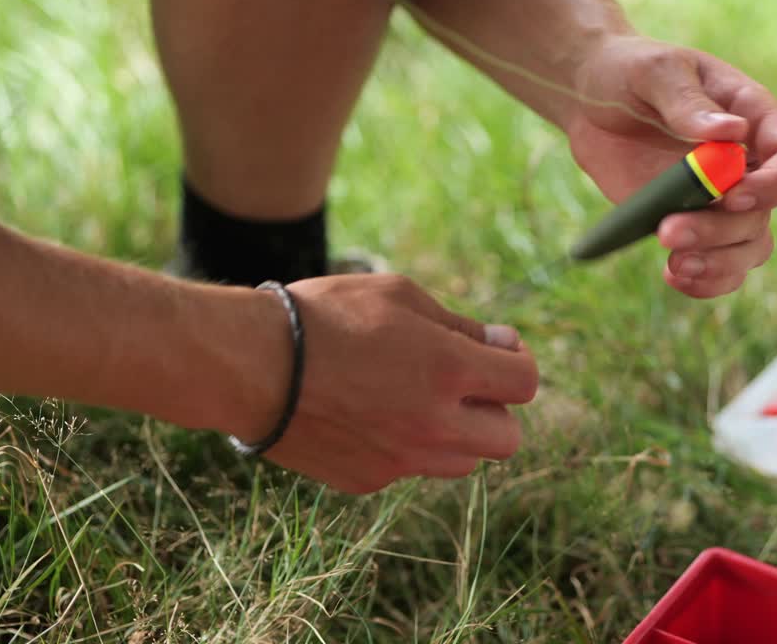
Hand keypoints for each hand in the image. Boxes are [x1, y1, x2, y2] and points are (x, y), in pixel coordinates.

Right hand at [233, 274, 538, 494]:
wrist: (251, 365)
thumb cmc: (325, 317)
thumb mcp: (398, 296)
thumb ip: (459, 324)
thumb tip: (500, 343)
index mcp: (450, 370)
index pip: (525, 383)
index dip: (516, 362)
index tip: (495, 348)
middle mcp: (435, 424)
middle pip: (507, 438)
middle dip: (494, 409)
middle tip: (462, 383)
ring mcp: (402, 460)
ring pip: (462, 462)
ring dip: (455, 433)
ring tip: (414, 399)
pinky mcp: (369, 480)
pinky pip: (409, 469)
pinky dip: (404, 447)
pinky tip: (368, 414)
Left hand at [566, 34, 776, 297]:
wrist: (591, 100)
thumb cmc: (630, 72)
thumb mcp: (655, 71)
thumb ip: (688, 101)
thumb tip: (731, 133)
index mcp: (755, 120)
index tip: (732, 196)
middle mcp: (748, 166)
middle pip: (764, 217)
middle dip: (719, 231)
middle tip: (667, 231)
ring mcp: (719, 201)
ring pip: (747, 249)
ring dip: (716, 264)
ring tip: (674, 265)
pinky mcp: (690, 224)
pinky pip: (717, 266)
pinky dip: (703, 282)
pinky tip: (672, 275)